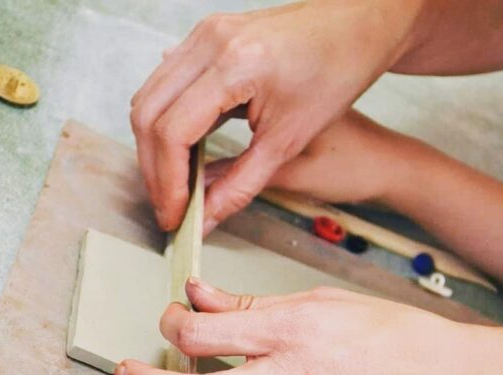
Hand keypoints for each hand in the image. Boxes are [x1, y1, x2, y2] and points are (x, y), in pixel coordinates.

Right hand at [130, 0, 424, 231]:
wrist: (354, 27)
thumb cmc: (335, 73)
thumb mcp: (288, 141)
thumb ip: (240, 186)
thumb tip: (205, 219)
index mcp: (235, 65)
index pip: (172, 131)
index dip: (167, 183)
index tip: (175, 216)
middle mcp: (209, 42)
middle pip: (147, 115)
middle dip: (153, 170)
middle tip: (168, 207)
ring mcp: (204, 35)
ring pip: (148, 99)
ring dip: (155, 148)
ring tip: (172, 186)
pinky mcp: (206, 39)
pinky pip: (165, 84)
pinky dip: (165, 123)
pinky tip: (179, 151)